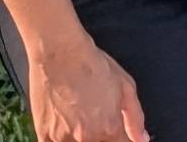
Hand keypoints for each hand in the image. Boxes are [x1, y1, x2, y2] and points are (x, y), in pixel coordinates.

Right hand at [28, 36, 148, 141]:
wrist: (60, 54)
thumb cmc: (92, 65)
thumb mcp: (125, 86)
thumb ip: (135, 117)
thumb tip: (142, 139)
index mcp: (109, 128)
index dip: (123, 139)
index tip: (119, 134)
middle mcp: (87, 138)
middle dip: (103, 136)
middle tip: (97, 118)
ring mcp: (63, 140)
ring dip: (83, 137)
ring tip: (80, 117)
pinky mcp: (44, 137)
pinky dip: (64, 138)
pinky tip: (67, 123)